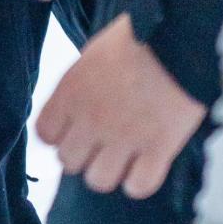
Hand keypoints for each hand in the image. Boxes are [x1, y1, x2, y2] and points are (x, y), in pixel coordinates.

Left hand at [36, 14, 206, 197]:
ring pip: (99, 180)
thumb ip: (78, 89)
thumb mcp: (91, 57)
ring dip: (109, 172)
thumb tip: (75, 112)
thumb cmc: (135, 40)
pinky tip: (146, 166)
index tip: (74, 131)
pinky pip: (138, 186)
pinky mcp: (158, 149)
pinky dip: (140, 182)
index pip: (45, 135)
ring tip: (123, 158)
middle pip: (69, 162)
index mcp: (71, 93)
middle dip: (83, 156)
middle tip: (101, 145)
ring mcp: (124, 138)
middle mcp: (91, 120)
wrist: (178, 38)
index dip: (59, 136)